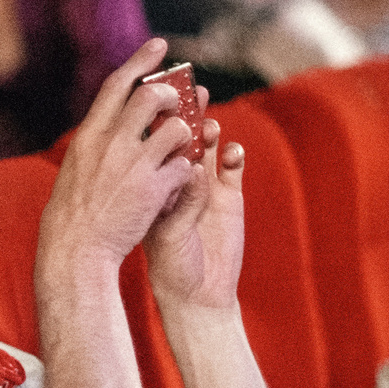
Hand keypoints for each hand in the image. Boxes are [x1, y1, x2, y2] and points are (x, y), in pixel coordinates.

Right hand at [38, 37, 205, 274]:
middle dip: (171, 96)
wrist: (76, 249)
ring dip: (185, 136)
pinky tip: (180, 181)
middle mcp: (112, 143)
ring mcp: (134, 165)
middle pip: (152, 97)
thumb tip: (115, 120)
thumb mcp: (77, 166)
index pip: (118, 85)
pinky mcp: (154, 190)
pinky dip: (187, 171)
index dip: (141, 61)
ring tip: (180, 149)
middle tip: (178, 103)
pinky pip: (185, 166)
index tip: (160, 46)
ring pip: (177, 130)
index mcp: (90, 135)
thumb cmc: (75, 212)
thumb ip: (98, 141)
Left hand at [145, 103, 247, 313]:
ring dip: (210, 132)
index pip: (156, 143)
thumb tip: (192, 171)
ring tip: (211, 125)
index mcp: (153, 183)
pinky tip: (235, 152)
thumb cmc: (171, 264)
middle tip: (194, 94)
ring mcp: (205, 185)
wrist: (197, 293)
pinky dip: (234, 155)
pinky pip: (233, 167)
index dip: (160, 120)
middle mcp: (178, 179)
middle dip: (188, 115)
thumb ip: (181, 202)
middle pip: (183, 137)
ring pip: (208, 147)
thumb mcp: (167, 231)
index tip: (162, 99)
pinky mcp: (229, 196)